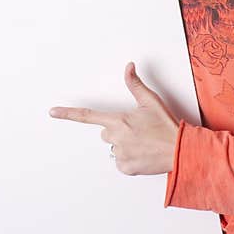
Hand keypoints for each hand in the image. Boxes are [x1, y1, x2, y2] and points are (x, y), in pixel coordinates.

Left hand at [48, 62, 179, 175]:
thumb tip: (129, 66)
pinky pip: (121, 162)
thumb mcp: (151, 101)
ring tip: (143, 143)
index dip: (68, 114)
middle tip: (137, 130)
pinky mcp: (125, 168)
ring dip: (124, 145)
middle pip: (105, 132)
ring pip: (114, 147)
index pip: (87, 116)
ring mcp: (120, 154)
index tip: (52, 112)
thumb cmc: (166, 126)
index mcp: (118, 120)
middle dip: (117, 130)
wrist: (180, 150)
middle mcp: (115, 137)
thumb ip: (135, 84)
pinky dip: (130, 159)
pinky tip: (143, 154)